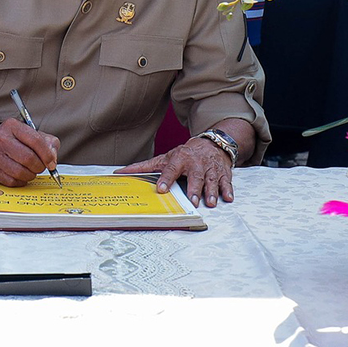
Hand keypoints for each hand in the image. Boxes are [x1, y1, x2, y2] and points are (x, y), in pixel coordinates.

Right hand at [0, 117, 59, 186]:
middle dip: (39, 166)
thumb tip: (53, 158)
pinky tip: (20, 176)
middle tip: (40, 167)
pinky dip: (20, 181)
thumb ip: (47, 142)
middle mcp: (1, 139)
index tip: (51, 163)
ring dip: (30, 175)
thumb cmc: (10, 140)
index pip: (35, 140)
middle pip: (28, 158)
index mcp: (12, 126)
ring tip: (30, 171)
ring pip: (19, 172)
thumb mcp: (28, 133)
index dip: (47, 154)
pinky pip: (11, 181)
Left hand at [116, 136, 232, 206]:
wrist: (212, 143)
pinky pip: (226, 182)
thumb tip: (120, 172)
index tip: (161, 189)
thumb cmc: (185, 154)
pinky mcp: (223, 173)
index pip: (171, 169)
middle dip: (194, 189)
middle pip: (195, 177)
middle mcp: (196, 164)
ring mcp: (210, 169)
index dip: (166, 179)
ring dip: (211, 192)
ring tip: (210, 203)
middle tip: (192, 201)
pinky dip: (227, 190)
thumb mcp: (165, 157)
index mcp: (180, 159)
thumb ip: (145, 167)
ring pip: (211, 180)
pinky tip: (227, 198)